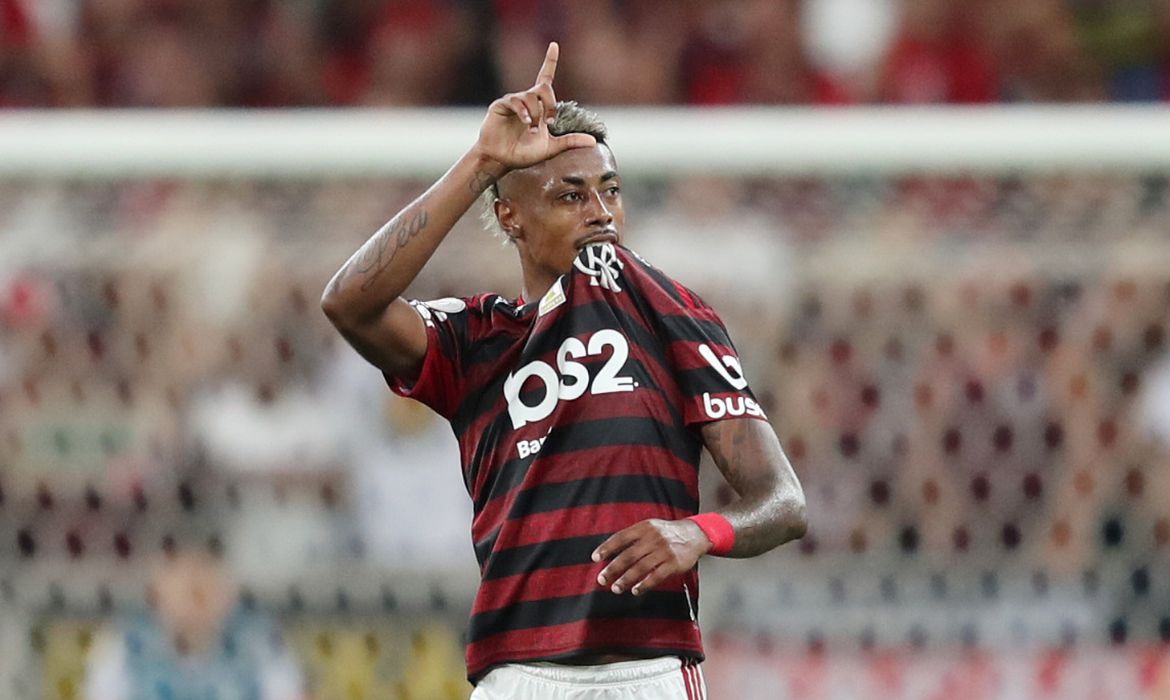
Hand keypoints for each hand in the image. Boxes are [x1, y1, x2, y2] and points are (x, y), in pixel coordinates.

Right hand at [474, 42, 596, 172]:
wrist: (502, 160)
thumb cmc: (523, 153)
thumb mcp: (551, 147)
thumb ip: (570, 142)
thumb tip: (593, 142)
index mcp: (539, 105)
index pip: (545, 78)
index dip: (550, 61)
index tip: (554, 45)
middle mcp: (527, 99)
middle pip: (544, 87)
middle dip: (550, 103)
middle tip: (549, 122)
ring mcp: (513, 101)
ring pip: (531, 96)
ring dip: (536, 114)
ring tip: (531, 129)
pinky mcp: (501, 105)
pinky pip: (516, 101)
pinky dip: (524, 112)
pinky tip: (526, 123)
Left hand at [591, 519, 711, 595]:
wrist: (694, 534)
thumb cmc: (667, 533)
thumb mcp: (650, 527)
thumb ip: (633, 537)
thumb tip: (610, 552)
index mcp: (644, 528)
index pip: (621, 537)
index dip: (607, 548)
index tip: (594, 558)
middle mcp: (653, 538)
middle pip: (628, 555)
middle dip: (613, 568)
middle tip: (601, 579)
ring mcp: (664, 551)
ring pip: (641, 567)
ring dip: (626, 579)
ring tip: (615, 588)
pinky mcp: (674, 563)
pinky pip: (656, 576)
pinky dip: (644, 584)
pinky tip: (635, 590)